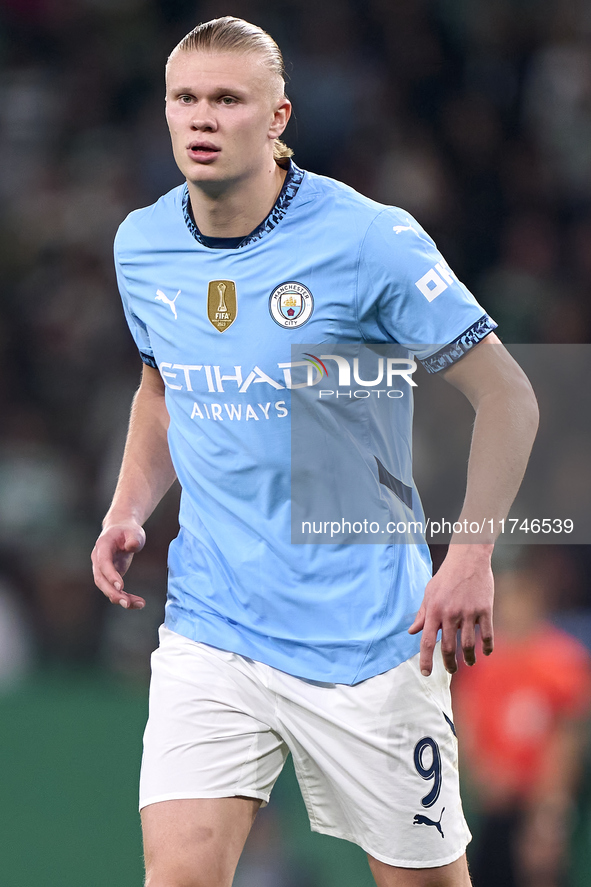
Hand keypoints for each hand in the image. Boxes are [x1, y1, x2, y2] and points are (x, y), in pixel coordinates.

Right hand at [91, 521, 146, 608]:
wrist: (121, 530)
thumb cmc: (128, 531)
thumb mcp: (134, 532)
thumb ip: (133, 538)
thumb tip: (131, 546)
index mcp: (102, 546)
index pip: (103, 562)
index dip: (110, 575)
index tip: (120, 586)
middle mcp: (98, 560)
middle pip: (101, 580)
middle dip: (112, 593)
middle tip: (126, 603)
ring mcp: (102, 570)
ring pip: (106, 588)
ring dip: (120, 598)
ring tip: (138, 604)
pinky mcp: (110, 577)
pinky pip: (115, 590)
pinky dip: (126, 597)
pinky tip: (138, 603)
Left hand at [408, 545, 493, 674]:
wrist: (468, 559)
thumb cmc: (446, 576)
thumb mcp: (429, 593)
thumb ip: (422, 614)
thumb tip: (412, 631)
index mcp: (434, 610)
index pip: (427, 641)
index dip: (426, 660)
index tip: (426, 673)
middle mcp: (450, 613)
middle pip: (447, 647)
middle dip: (449, 663)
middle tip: (451, 670)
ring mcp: (468, 612)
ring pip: (467, 645)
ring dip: (468, 658)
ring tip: (468, 662)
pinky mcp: (484, 610)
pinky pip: (486, 634)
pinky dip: (487, 647)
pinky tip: (485, 652)